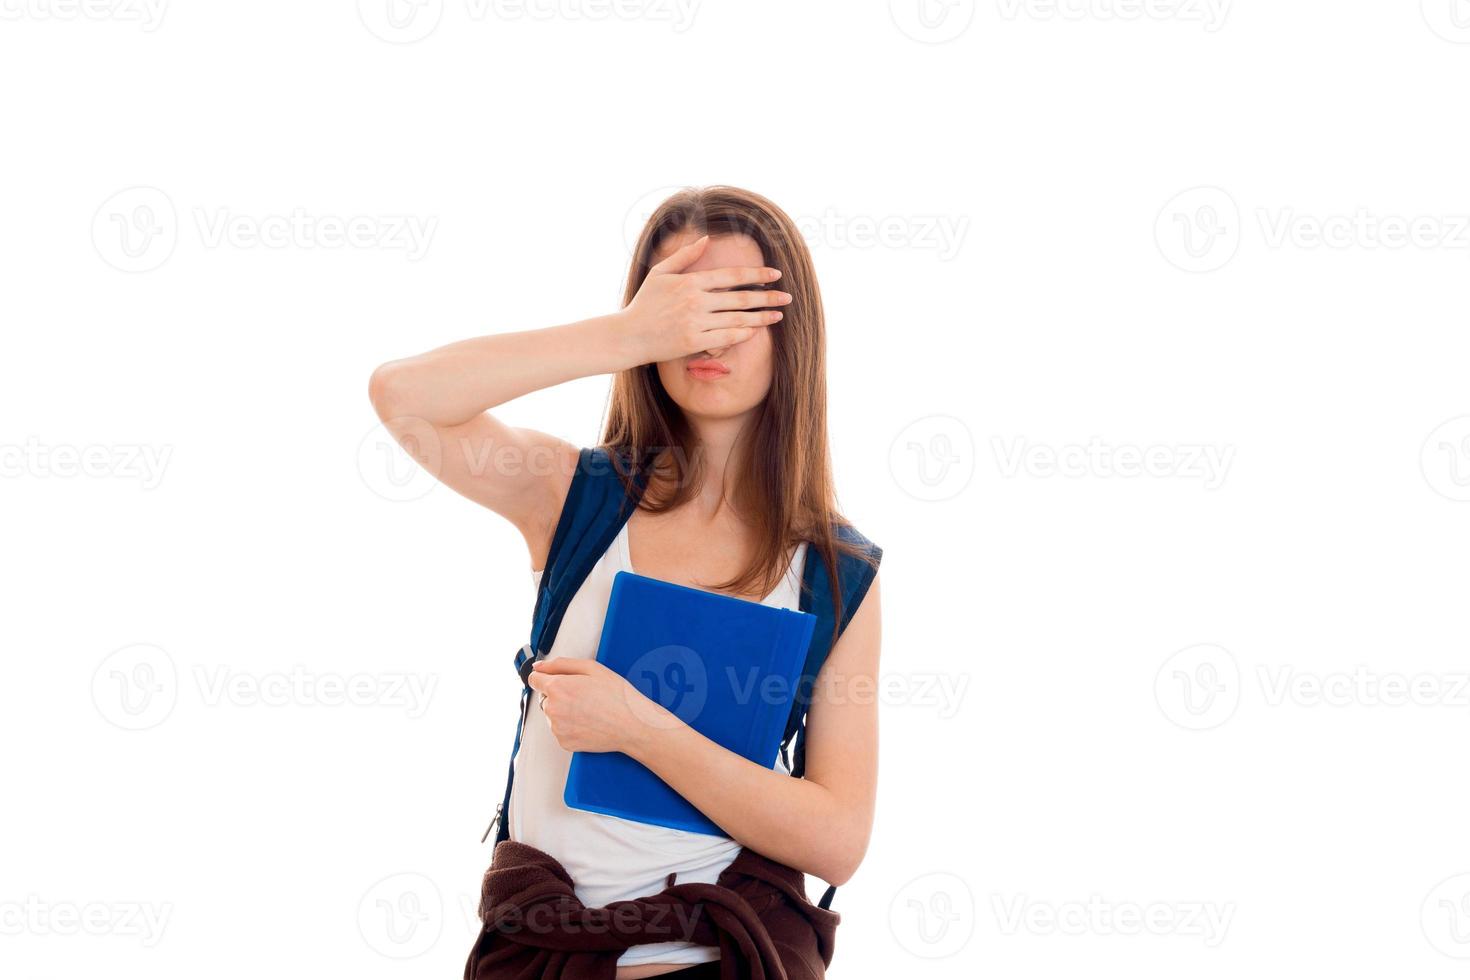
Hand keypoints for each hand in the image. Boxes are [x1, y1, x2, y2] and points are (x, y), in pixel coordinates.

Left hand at [527, 657, 677, 753]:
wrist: (632, 725)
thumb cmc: (617, 695)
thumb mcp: (592, 668)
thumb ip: (560, 664)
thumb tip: (538, 667)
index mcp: (557, 688)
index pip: (534, 680)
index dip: (547, 677)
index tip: (559, 681)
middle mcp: (553, 709)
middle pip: (544, 698)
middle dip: (558, 695)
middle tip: (583, 696)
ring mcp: (557, 728)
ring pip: (551, 715)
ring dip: (563, 711)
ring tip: (588, 710)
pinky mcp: (564, 742)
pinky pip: (559, 730)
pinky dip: (569, 726)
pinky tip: (588, 722)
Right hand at [616, 235, 790, 364]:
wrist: (629, 335)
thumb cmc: (645, 303)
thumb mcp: (660, 273)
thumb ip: (685, 256)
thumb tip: (706, 239)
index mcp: (690, 282)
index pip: (731, 275)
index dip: (756, 273)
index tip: (775, 274)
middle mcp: (695, 301)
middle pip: (740, 297)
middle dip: (768, 296)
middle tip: (788, 297)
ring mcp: (695, 323)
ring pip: (737, 319)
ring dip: (762, 317)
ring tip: (779, 315)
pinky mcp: (693, 342)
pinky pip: (725, 337)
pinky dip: (743, 333)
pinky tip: (757, 330)